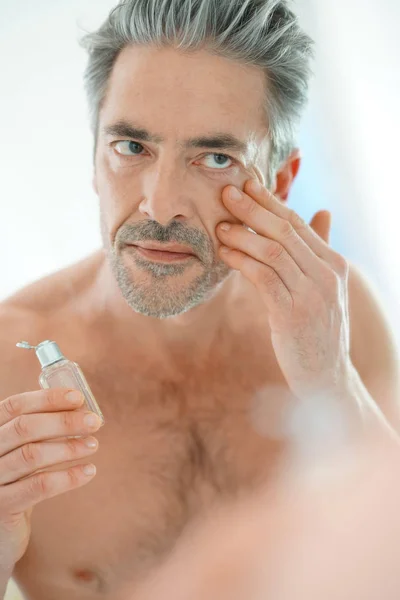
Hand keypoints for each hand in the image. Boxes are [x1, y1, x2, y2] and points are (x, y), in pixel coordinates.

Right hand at [0, 388, 100, 566]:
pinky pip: (38, 486)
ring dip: (68, 447)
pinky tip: (88, 471)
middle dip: (63, 421)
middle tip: (94, 422)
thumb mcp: (21, 451)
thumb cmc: (16, 481)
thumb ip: (40, 430)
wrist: (0, 531)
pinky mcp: (2, 507)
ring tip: (93, 444)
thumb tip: (80, 408)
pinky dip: (67, 477)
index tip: (78, 398)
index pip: (15, 406)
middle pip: (24, 428)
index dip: (47, 399)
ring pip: (32, 455)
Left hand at [216, 179, 350, 401]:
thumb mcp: (325, 287)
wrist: (327, 376)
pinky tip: (225, 254)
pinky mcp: (292, 314)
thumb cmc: (319, 329)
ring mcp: (311, 294)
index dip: (270, 202)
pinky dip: (242, 262)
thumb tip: (323, 213)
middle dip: (253, 209)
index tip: (247, 185)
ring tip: (219, 225)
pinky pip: (263, 278)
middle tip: (227, 193)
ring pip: (273, 252)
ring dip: (243, 235)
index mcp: (334, 264)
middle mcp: (326, 274)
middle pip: (284, 232)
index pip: (298, 224)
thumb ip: (320, 250)